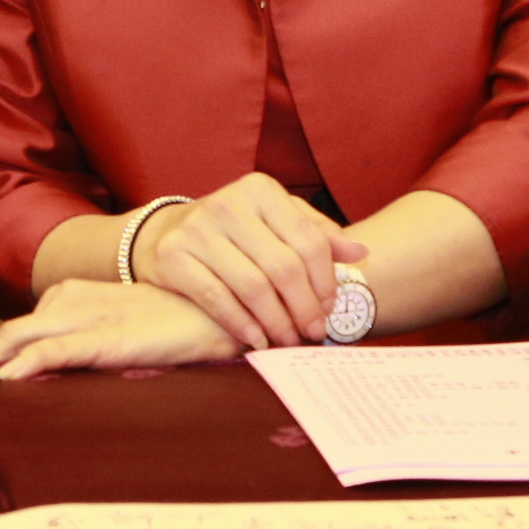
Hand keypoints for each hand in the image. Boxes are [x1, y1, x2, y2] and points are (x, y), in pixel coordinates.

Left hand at [0, 278, 244, 380]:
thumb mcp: (127, 324)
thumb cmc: (178, 322)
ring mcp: (88, 317)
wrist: (218, 312)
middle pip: (11, 330)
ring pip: (20, 337)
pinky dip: (23, 366)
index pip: (24, 325)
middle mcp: (73, 299)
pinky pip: (52, 350)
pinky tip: (5, 384)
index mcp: (76, 294)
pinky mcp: (104, 338)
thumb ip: (95, 338)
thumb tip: (68, 373)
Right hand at [138, 175, 365, 348]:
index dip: (324, 281)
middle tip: (313, 332)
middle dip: (304, 307)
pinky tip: (257, 340)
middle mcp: (228, 204)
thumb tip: (360, 252)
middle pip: (282, 266)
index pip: (307, 239)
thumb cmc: (235, 231)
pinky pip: (216, 298)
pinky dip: (242, 324)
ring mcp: (197, 229)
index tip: (329, 309)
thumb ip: (316, 233)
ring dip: (277, 321)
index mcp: (260, 189)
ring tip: (288, 340)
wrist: (168, 233)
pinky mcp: (172, 256)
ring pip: (252, 286)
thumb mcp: (275, 221)